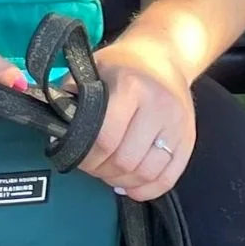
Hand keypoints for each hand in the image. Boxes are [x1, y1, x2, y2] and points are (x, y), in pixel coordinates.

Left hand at [79, 45, 196, 201]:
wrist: (164, 55)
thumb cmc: (122, 65)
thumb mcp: (91, 71)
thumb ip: (71, 100)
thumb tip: (55, 137)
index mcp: (131, 86)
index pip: (105, 139)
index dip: (86, 157)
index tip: (76, 156)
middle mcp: (159, 105)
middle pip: (126, 160)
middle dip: (102, 170)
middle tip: (92, 166)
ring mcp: (178, 124)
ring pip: (147, 173)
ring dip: (123, 181)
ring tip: (110, 173)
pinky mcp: (189, 139)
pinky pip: (169, 178)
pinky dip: (147, 190)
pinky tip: (131, 185)